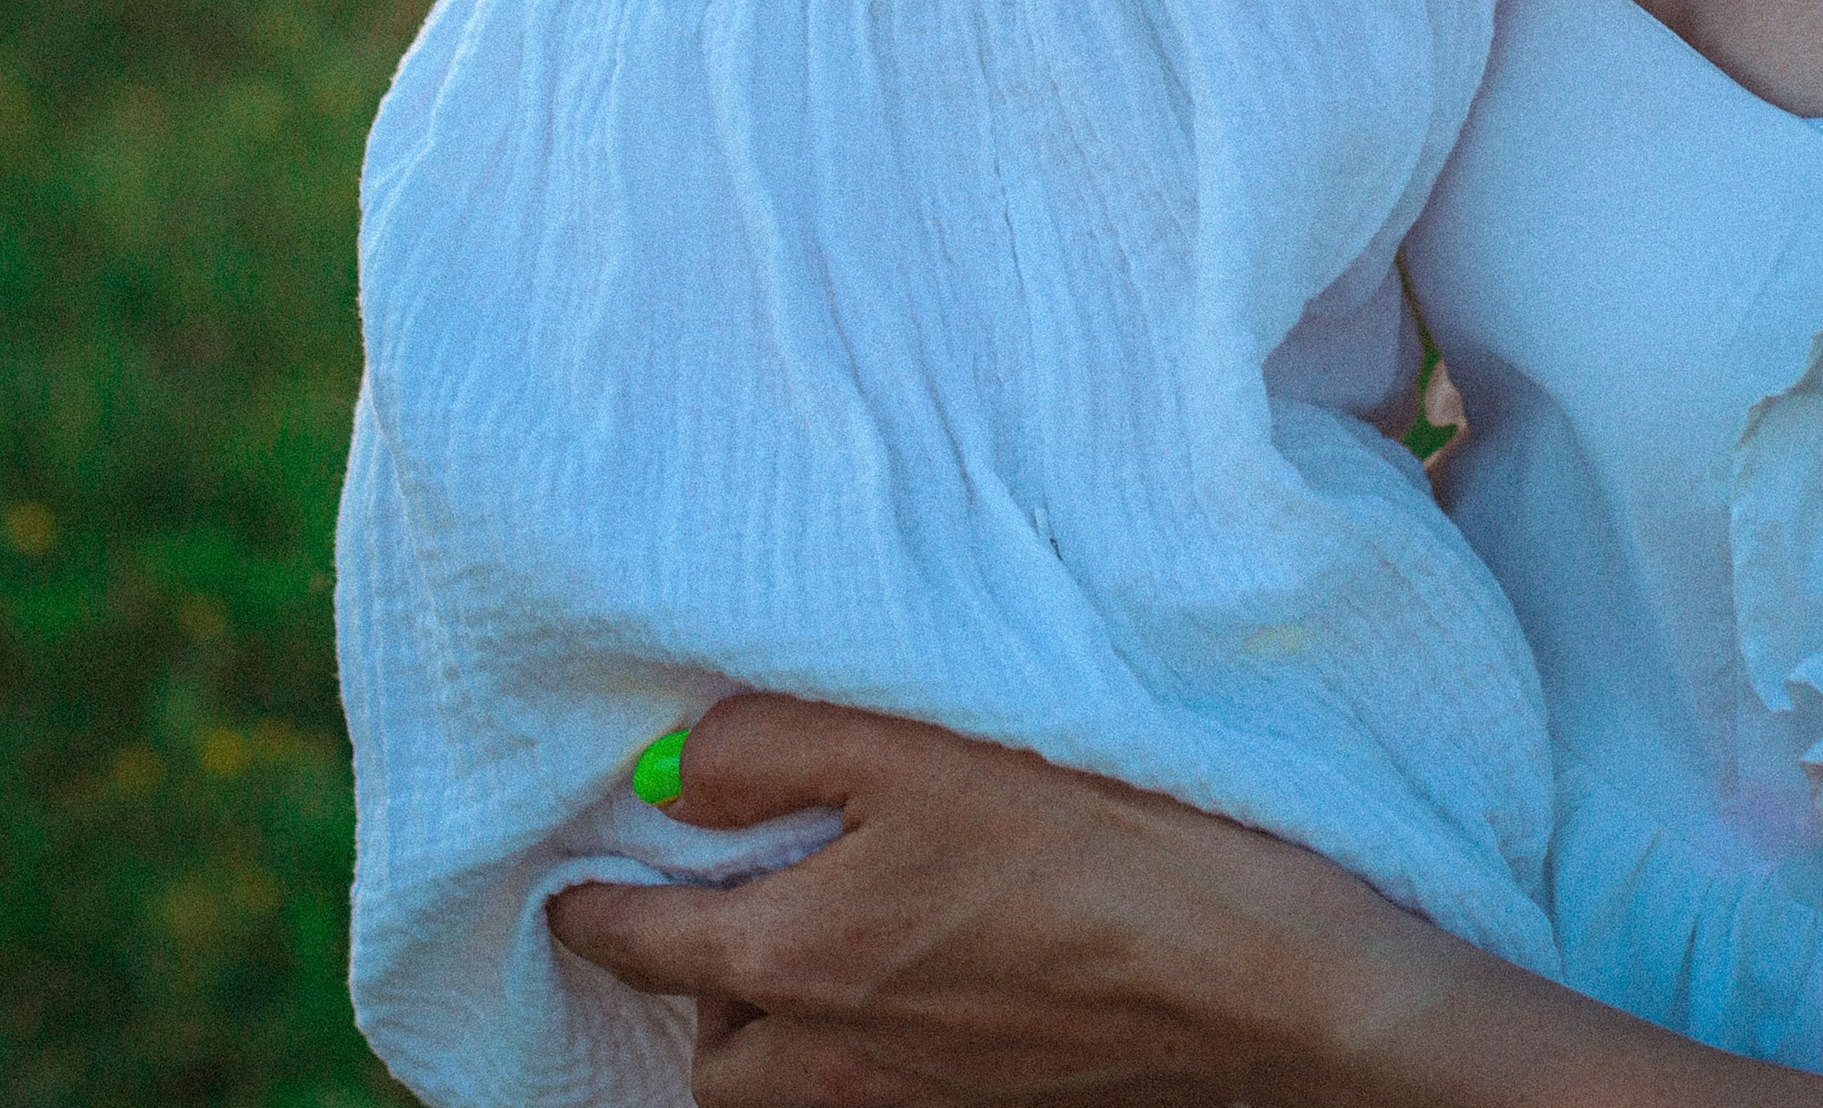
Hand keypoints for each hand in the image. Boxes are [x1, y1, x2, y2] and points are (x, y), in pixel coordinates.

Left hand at [544, 694, 1443, 1107]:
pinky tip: (900, 989)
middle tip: (698, 910)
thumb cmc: (1092, 843)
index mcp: (797, 961)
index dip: (590, 914)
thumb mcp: (919, 749)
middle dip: (686, 993)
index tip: (568, 887)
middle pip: (707, 1053)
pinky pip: (869, 1101)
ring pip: (783, 1094)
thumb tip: (665, 773)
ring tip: (791, 955)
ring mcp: (912, 1098)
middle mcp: (832, 1058)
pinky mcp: (986, 1106)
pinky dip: (847, 1064)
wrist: (1254, 980)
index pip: (638, 949)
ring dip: (762, 1040)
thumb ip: (775, 751)